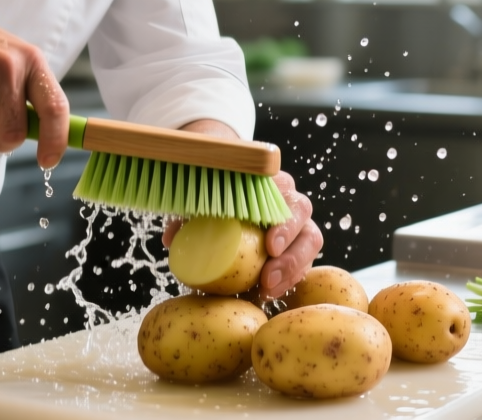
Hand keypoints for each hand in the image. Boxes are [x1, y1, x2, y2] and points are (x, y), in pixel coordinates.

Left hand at [159, 166, 321, 302]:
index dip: (283, 222)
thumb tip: (171, 239)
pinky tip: (266, 296)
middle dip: (292, 252)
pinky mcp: (298, 249)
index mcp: (270, 184)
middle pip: (305, 222)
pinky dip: (287, 281)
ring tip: (268, 291)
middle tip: (269, 276)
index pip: (286, 194)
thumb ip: (187, 217)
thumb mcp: (200, 205)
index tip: (269, 246)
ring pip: (310, 244)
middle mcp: (289, 202)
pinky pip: (302, 265)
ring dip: (292, 270)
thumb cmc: (215, 202)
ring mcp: (298, 227)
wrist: (229, 206)